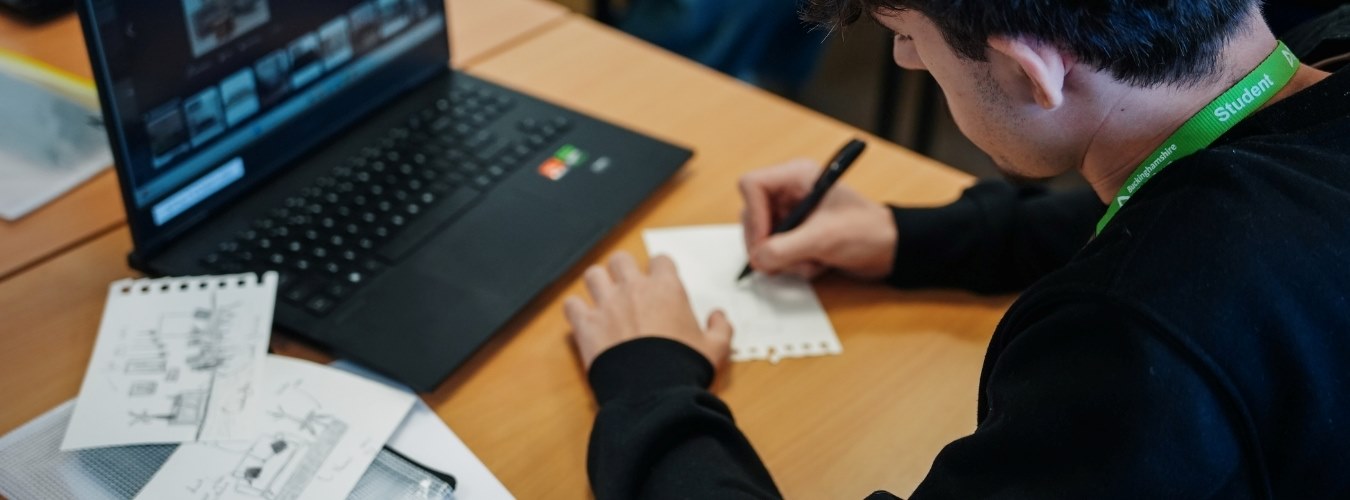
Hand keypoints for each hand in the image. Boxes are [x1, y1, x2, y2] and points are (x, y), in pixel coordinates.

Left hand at [564, 252, 731, 369]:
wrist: (652, 391)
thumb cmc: (684, 366)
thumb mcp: (716, 348)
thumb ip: (721, 328)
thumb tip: (719, 316)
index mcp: (666, 288)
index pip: (660, 260)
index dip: (660, 270)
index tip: (660, 282)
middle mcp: (633, 288)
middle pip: (620, 259)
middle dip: (622, 270)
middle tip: (627, 288)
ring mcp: (606, 304)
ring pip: (593, 275)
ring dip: (597, 284)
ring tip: (603, 299)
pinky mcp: (586, 325)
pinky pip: (571, 305)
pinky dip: (575, 310)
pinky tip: (583, 320)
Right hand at [739, 159, 896, 279]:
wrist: (890, 250)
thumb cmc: (867, 231)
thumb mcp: (823, 239)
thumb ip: (785, 249)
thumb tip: (758, 259)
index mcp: (796, 177)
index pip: (752, 186)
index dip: (754, 215)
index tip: (765, 242)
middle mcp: (789, 192)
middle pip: (751, 216)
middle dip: (768, 244)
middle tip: (782, 262)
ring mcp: (791, 214)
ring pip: (762, 239)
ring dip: (783, 258)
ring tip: (811, 262)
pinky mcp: (795, 234)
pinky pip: (775, 252)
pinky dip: (792, 264)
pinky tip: (816, 263)